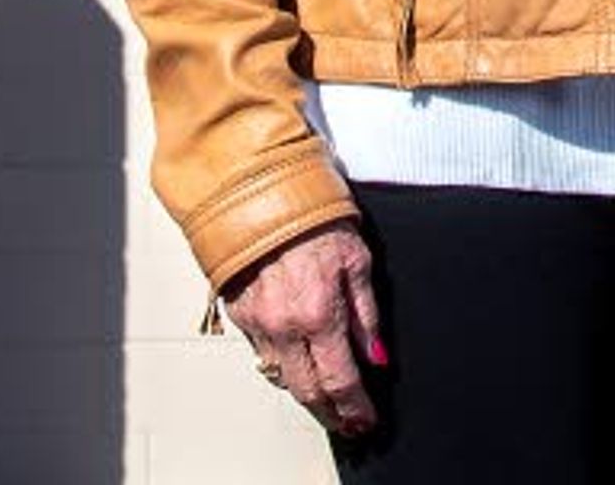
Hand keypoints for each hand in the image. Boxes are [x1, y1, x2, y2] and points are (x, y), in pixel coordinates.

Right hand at [222, 224, 385, 438]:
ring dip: (305, 394)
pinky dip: (281, 365)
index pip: (341, 380)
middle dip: (330, 414)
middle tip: (347, 423)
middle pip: (308, 392)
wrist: (258, 190)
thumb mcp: (356, 260)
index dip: (355, 408)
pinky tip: (296, 365)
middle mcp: (285, 327)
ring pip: (281, 378)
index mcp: (320, 314)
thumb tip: (376, 356)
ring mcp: (257, 324)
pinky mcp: (238, 315)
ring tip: (325, 402)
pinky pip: (261, 354)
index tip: (365, 420)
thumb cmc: (311, 216)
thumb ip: (366, 314)